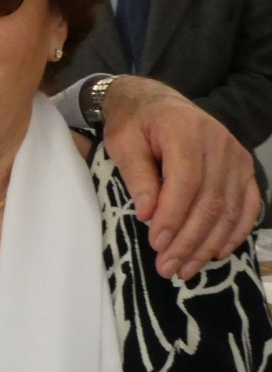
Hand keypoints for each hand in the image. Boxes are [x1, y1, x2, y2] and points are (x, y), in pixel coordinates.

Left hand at [101, 76, 259, 278]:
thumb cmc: (135, 122)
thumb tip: (148, 214)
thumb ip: (136, 174)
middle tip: (169, 268)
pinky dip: (236, 232)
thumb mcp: (122, 141)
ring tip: (186, 269)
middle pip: (210, 201)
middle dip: (189, 240)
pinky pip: (248, 205)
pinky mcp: (244, 168)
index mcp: (186, 132)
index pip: (186, 183)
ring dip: (209, 244)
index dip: (173, 217)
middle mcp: (220, 144)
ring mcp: (237, 157)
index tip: (156, 244)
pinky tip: (218, 253)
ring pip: (229, 209)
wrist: (156, 101)